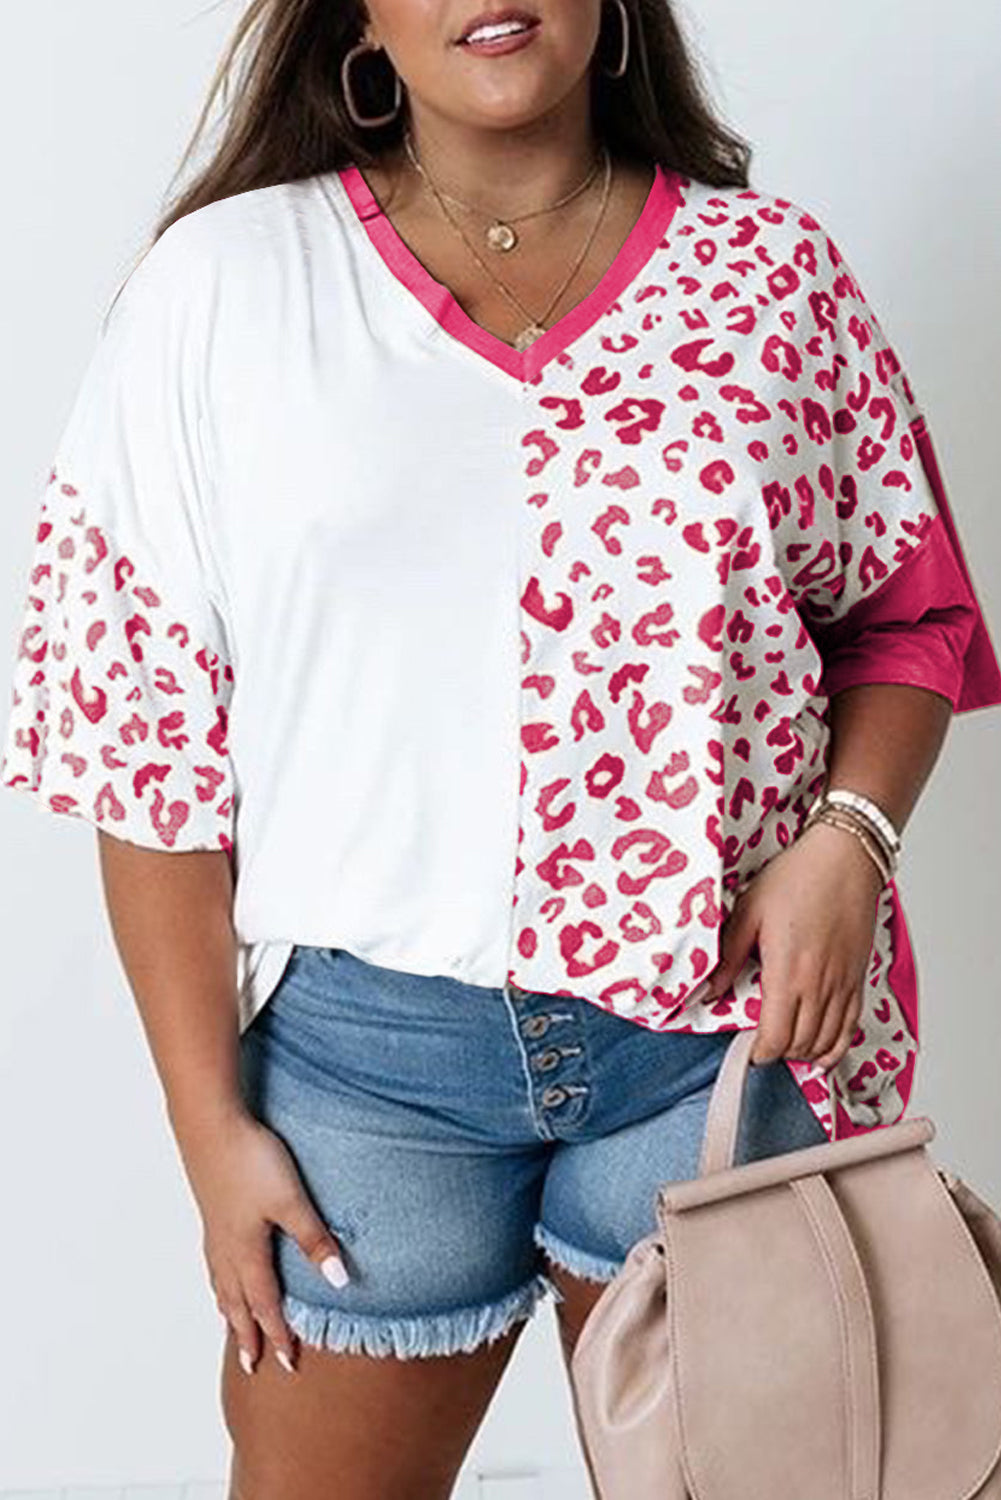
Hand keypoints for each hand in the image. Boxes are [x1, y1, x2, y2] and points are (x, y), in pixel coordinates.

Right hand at [177, 1108, 349, 1375]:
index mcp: (247, 1251)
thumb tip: (340, 1282)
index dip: (276, 1334)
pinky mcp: (211, 1209)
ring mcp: (215, 1229)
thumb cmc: (251, 1160)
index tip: (285, 1363)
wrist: (210, 1124)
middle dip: (247, 1333)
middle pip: (237, 1301)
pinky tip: (220, 1270)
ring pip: (222, 1282)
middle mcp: (227, 1248)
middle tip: (250, 1364)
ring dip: (229, 1309)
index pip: (265, 1304)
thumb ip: (313, 1240)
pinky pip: (213, 1260)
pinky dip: (218, 1279)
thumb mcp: (291, 1201)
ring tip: (231, 1326)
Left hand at [701, 819, 884, 1070]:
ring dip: (805, 1052)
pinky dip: (837, 1046)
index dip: (759, 1053)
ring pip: (826, 1041)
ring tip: (787, 1048)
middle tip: (762, 1046)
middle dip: (779, 1053)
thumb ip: (729, 957)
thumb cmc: (797, 877)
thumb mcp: (749, 912)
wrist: (845, 858)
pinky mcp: (858, 978)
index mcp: (787, 973)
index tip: (748, 1051)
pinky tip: (824, 1051)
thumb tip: (709, 992)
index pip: (775, 1037)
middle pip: (799, 1045)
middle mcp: (818, 986)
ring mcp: (842, 985)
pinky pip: (851, 1027)